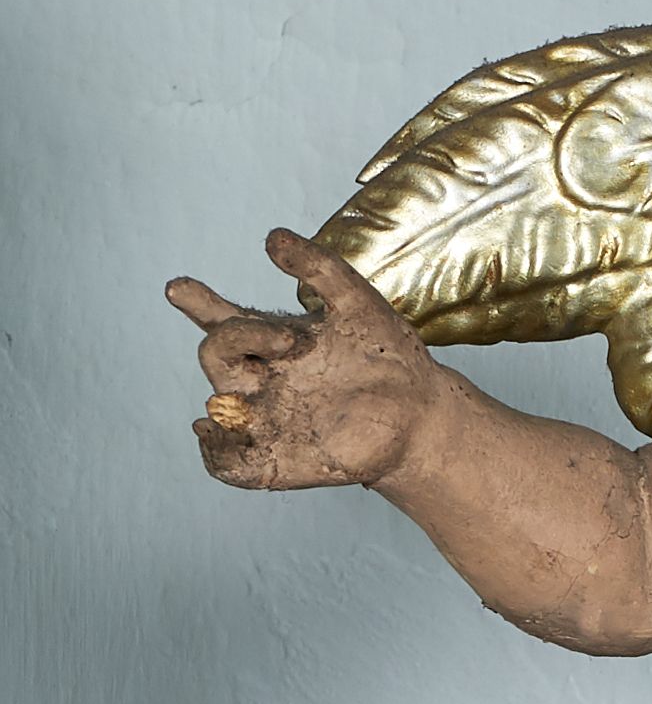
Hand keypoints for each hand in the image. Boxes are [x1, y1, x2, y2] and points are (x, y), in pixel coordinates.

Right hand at [166, 230, 438, 489]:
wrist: (420, 412)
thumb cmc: (387, 355)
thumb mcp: (357, 303)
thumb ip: (318, 268)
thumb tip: (272, 237)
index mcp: (272, 341)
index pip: (224, 320)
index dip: (198, 303)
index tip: (179, 288)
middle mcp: (261, 380)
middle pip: (216, 357)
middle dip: (236, 340)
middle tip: (289, 340)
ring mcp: (266, 421)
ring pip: (214, 415)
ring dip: (217, 405)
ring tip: (233, 402)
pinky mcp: (278, 460)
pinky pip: (228, 466)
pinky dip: (214, 454)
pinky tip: (215, 436)